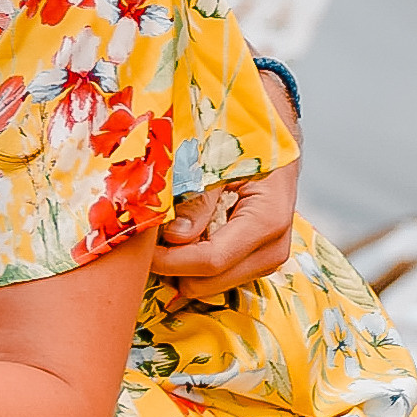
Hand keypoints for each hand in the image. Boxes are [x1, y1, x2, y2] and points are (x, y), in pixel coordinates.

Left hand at [151, 68, 301, 299]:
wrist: (272, 132)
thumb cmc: (240, 138)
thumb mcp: (215, 159)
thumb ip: (197, 198)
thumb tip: (175, 237)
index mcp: (267, 218)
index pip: (211, 260)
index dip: (169, 260)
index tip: (141, 248)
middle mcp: (274, 246)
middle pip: (210, 281)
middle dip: (172, 267)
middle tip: (147, 241)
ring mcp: (269, 257)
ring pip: (212, 285)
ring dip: (183, 267)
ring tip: (165, 234)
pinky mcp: (258, 259)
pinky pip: (219, 277)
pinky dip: (194, 264)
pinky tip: (182, 238)